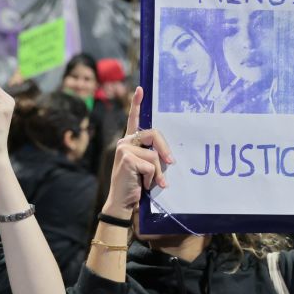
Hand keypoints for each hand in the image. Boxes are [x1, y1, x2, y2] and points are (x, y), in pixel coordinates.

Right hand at [103, 87, 173, 217]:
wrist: (122, 203)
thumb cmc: (136, 186)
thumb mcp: (146, 168)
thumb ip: (152, 157)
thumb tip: (168, 156)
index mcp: (129, 142)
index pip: (133, 120)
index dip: (136, 104)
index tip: (140, 89)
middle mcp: (124, 142)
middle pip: (154, 135)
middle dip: (165, 150)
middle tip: (172, 163)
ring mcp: (123, 149)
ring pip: (155, 155)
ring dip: (158, 173)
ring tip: (151, 183)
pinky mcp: (127, 158)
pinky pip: (151, 165)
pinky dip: (152, 178)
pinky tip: (143, 185)